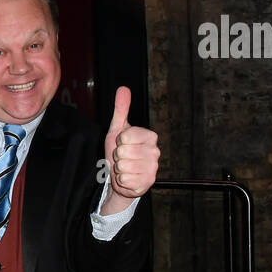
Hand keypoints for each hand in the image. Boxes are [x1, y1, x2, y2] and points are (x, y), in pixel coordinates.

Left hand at [102, 86, 158, 209]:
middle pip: (123, 151)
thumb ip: (121, 110)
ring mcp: (152, 168)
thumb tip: (123, 88)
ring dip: (118, 169)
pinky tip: (127, 178)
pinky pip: (125, 180)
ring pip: (123, 166)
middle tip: (122, 158)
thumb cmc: (120, 151)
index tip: (122, 143)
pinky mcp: (147, 183)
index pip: (126, 136)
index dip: (118, 141)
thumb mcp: (117, 129)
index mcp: (150, 136)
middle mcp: (155, 152)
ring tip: (125, 168)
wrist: (120, 176)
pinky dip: (121, 180)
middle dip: (117, 156)